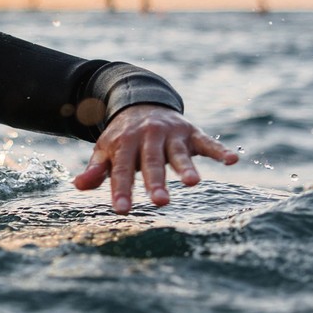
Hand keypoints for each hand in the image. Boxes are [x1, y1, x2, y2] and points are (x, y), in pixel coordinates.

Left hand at [73, 104, 237, 214]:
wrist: (142, 102)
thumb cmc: (123, 137)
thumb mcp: (106, 150)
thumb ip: (96, 170)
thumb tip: (78, 185)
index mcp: (124, 143)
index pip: (122, 170)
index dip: (121, 189)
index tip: (122, 210)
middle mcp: (148, 137)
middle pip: (152, 162)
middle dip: (156, 182)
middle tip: (160, 203)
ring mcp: (171, 133)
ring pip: (178, 153)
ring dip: (186, 167)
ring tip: (193, 183)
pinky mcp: (191, 132)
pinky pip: (207, 141)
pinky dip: (220, 150)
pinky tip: (233, 160)